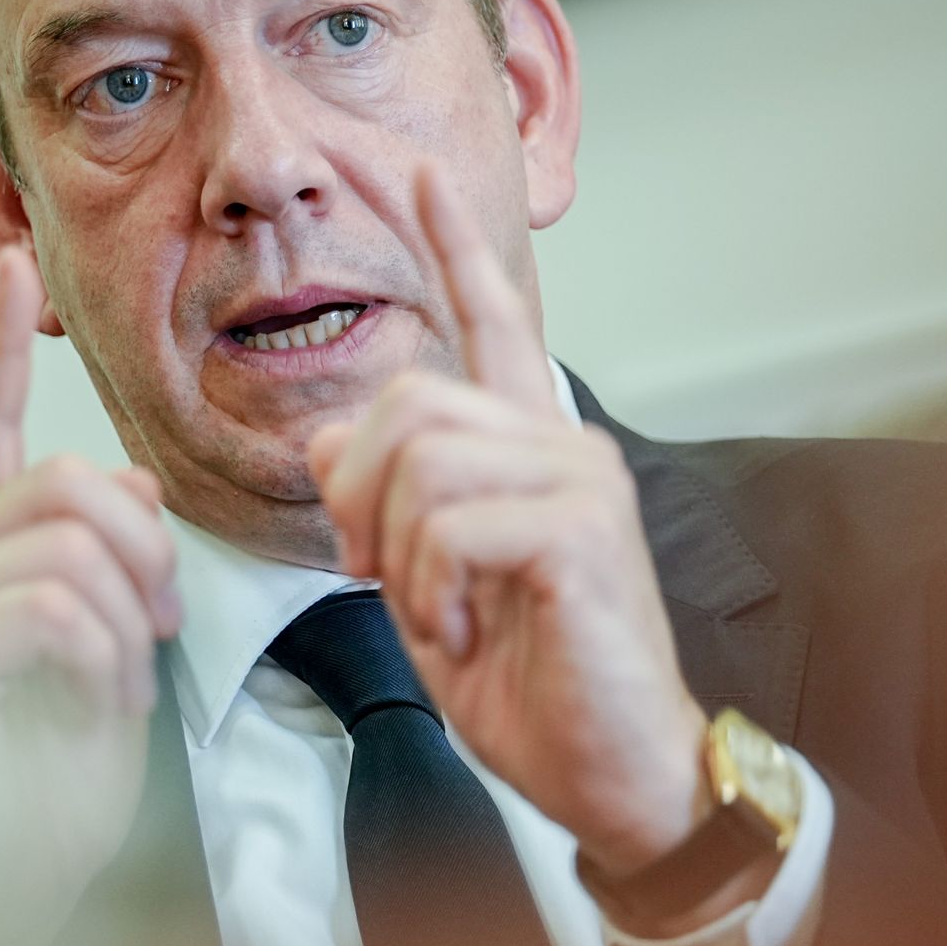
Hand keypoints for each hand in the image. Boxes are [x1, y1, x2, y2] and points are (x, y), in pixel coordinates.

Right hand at [0, 248, 180, 945]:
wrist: (12, 886)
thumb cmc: (55, 784)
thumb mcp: (117, 656)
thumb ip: (116, 564)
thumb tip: (127, 482)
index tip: (12, 268)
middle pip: (76, 482)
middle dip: (152, 556)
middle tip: (160, 633)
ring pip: (77, 537)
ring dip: (132, 622)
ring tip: (115, 689)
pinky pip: (58, 601)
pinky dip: (105, 657)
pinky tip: (88, 707)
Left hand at [308, 168, 714, 887]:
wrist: (616, 772)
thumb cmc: (536, 681)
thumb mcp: (428, 586)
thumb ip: (384, 506)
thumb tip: (330, 434)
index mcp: (528, 447)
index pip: (491, 319)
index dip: (450, 245)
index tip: (417, 173)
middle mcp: (562, 444)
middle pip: (411, 397)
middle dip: (358, 493)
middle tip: (374, 573)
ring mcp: (580, 481)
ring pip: (424, 459)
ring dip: (400, 556)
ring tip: (442, 614)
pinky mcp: (583, 531)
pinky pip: (454, 521)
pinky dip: (434, 589)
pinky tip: (470, 629)